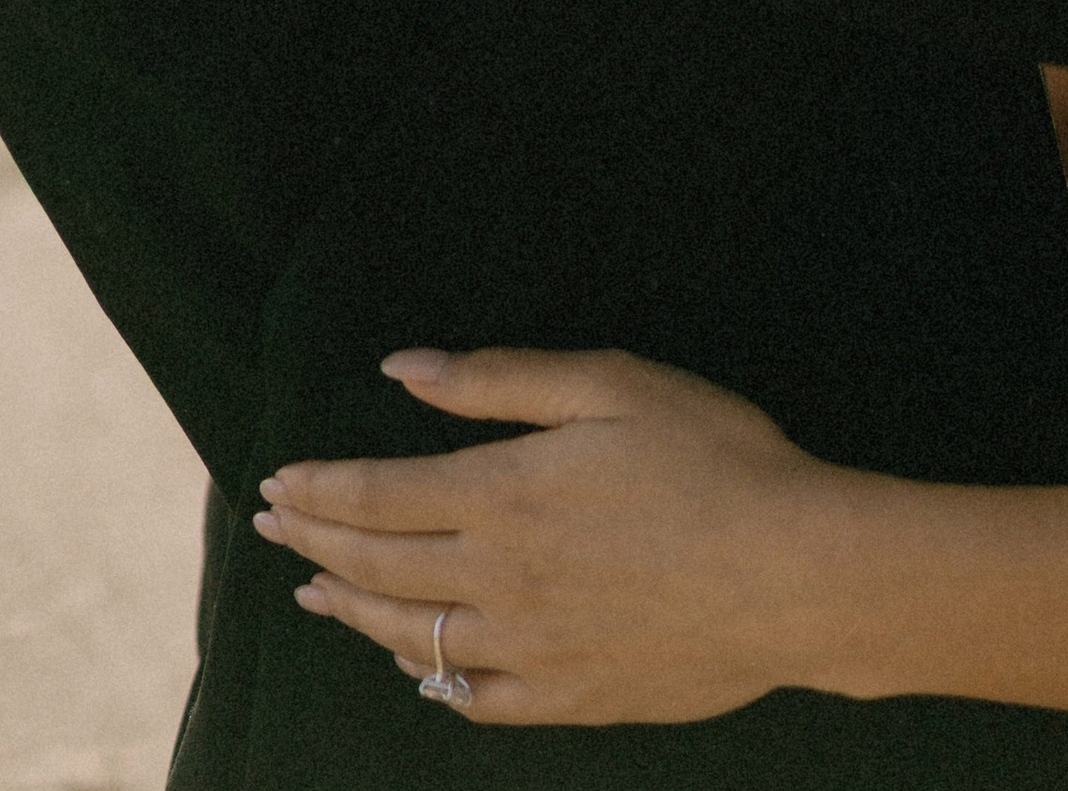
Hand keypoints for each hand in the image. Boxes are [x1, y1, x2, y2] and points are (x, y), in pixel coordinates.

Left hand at [252, 347, 849, 725]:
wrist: (795, 574)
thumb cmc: (716, 459)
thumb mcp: (612, 385)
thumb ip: (500, 378)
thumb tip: (402, 368)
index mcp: (504, 495)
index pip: (377, 496)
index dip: (318, 490)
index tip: (276, 482)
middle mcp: (499, 580)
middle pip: (378, 567)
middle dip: (313, 545)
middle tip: (271, 529)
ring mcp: (532, 649)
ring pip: (411, 639)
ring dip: (352, 613)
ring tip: (315, 596)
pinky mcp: (571, 696)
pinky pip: (475, 699)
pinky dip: (431, 680)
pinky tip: (416, 667)